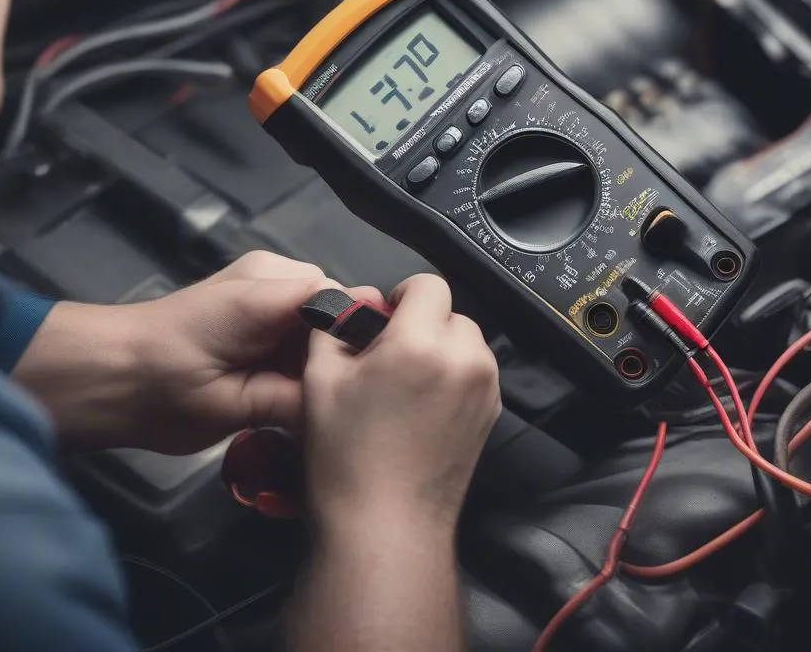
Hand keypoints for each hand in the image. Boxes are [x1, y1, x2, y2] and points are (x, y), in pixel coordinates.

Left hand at [133, 251, 382, 453]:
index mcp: (265, 292)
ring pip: (320, 316)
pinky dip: (300, 352)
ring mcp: (261, 284)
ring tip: (309, 396)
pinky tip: (287, 385)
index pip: (344, 300)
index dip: (358, 341)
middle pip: (336, 306)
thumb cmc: (159, 389)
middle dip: (338, 351)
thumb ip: (291, 401)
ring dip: (319, 355)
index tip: (363, 386)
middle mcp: (269, 274)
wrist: (105, 375)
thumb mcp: (229, 407)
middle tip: (332, 399)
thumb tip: (345, 408)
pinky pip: (298, 320)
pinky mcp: (254, 301)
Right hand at [302, 274, 500, 537]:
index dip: (400, 295)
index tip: (383, 318)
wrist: (385, 526)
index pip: (427, 284)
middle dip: (419, 324)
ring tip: (405, 383)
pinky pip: (474, 372)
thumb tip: (348, 303)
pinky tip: (422, 406)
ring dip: (439, 347)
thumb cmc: (348, 459)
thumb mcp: (319, 379)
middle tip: (387, 355)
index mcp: (420, 344)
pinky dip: (453, 375)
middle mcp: (463, 360)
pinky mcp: (491, 414)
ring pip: (465, 341)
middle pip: (449, 312)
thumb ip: (333, 325)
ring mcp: (484, 389)